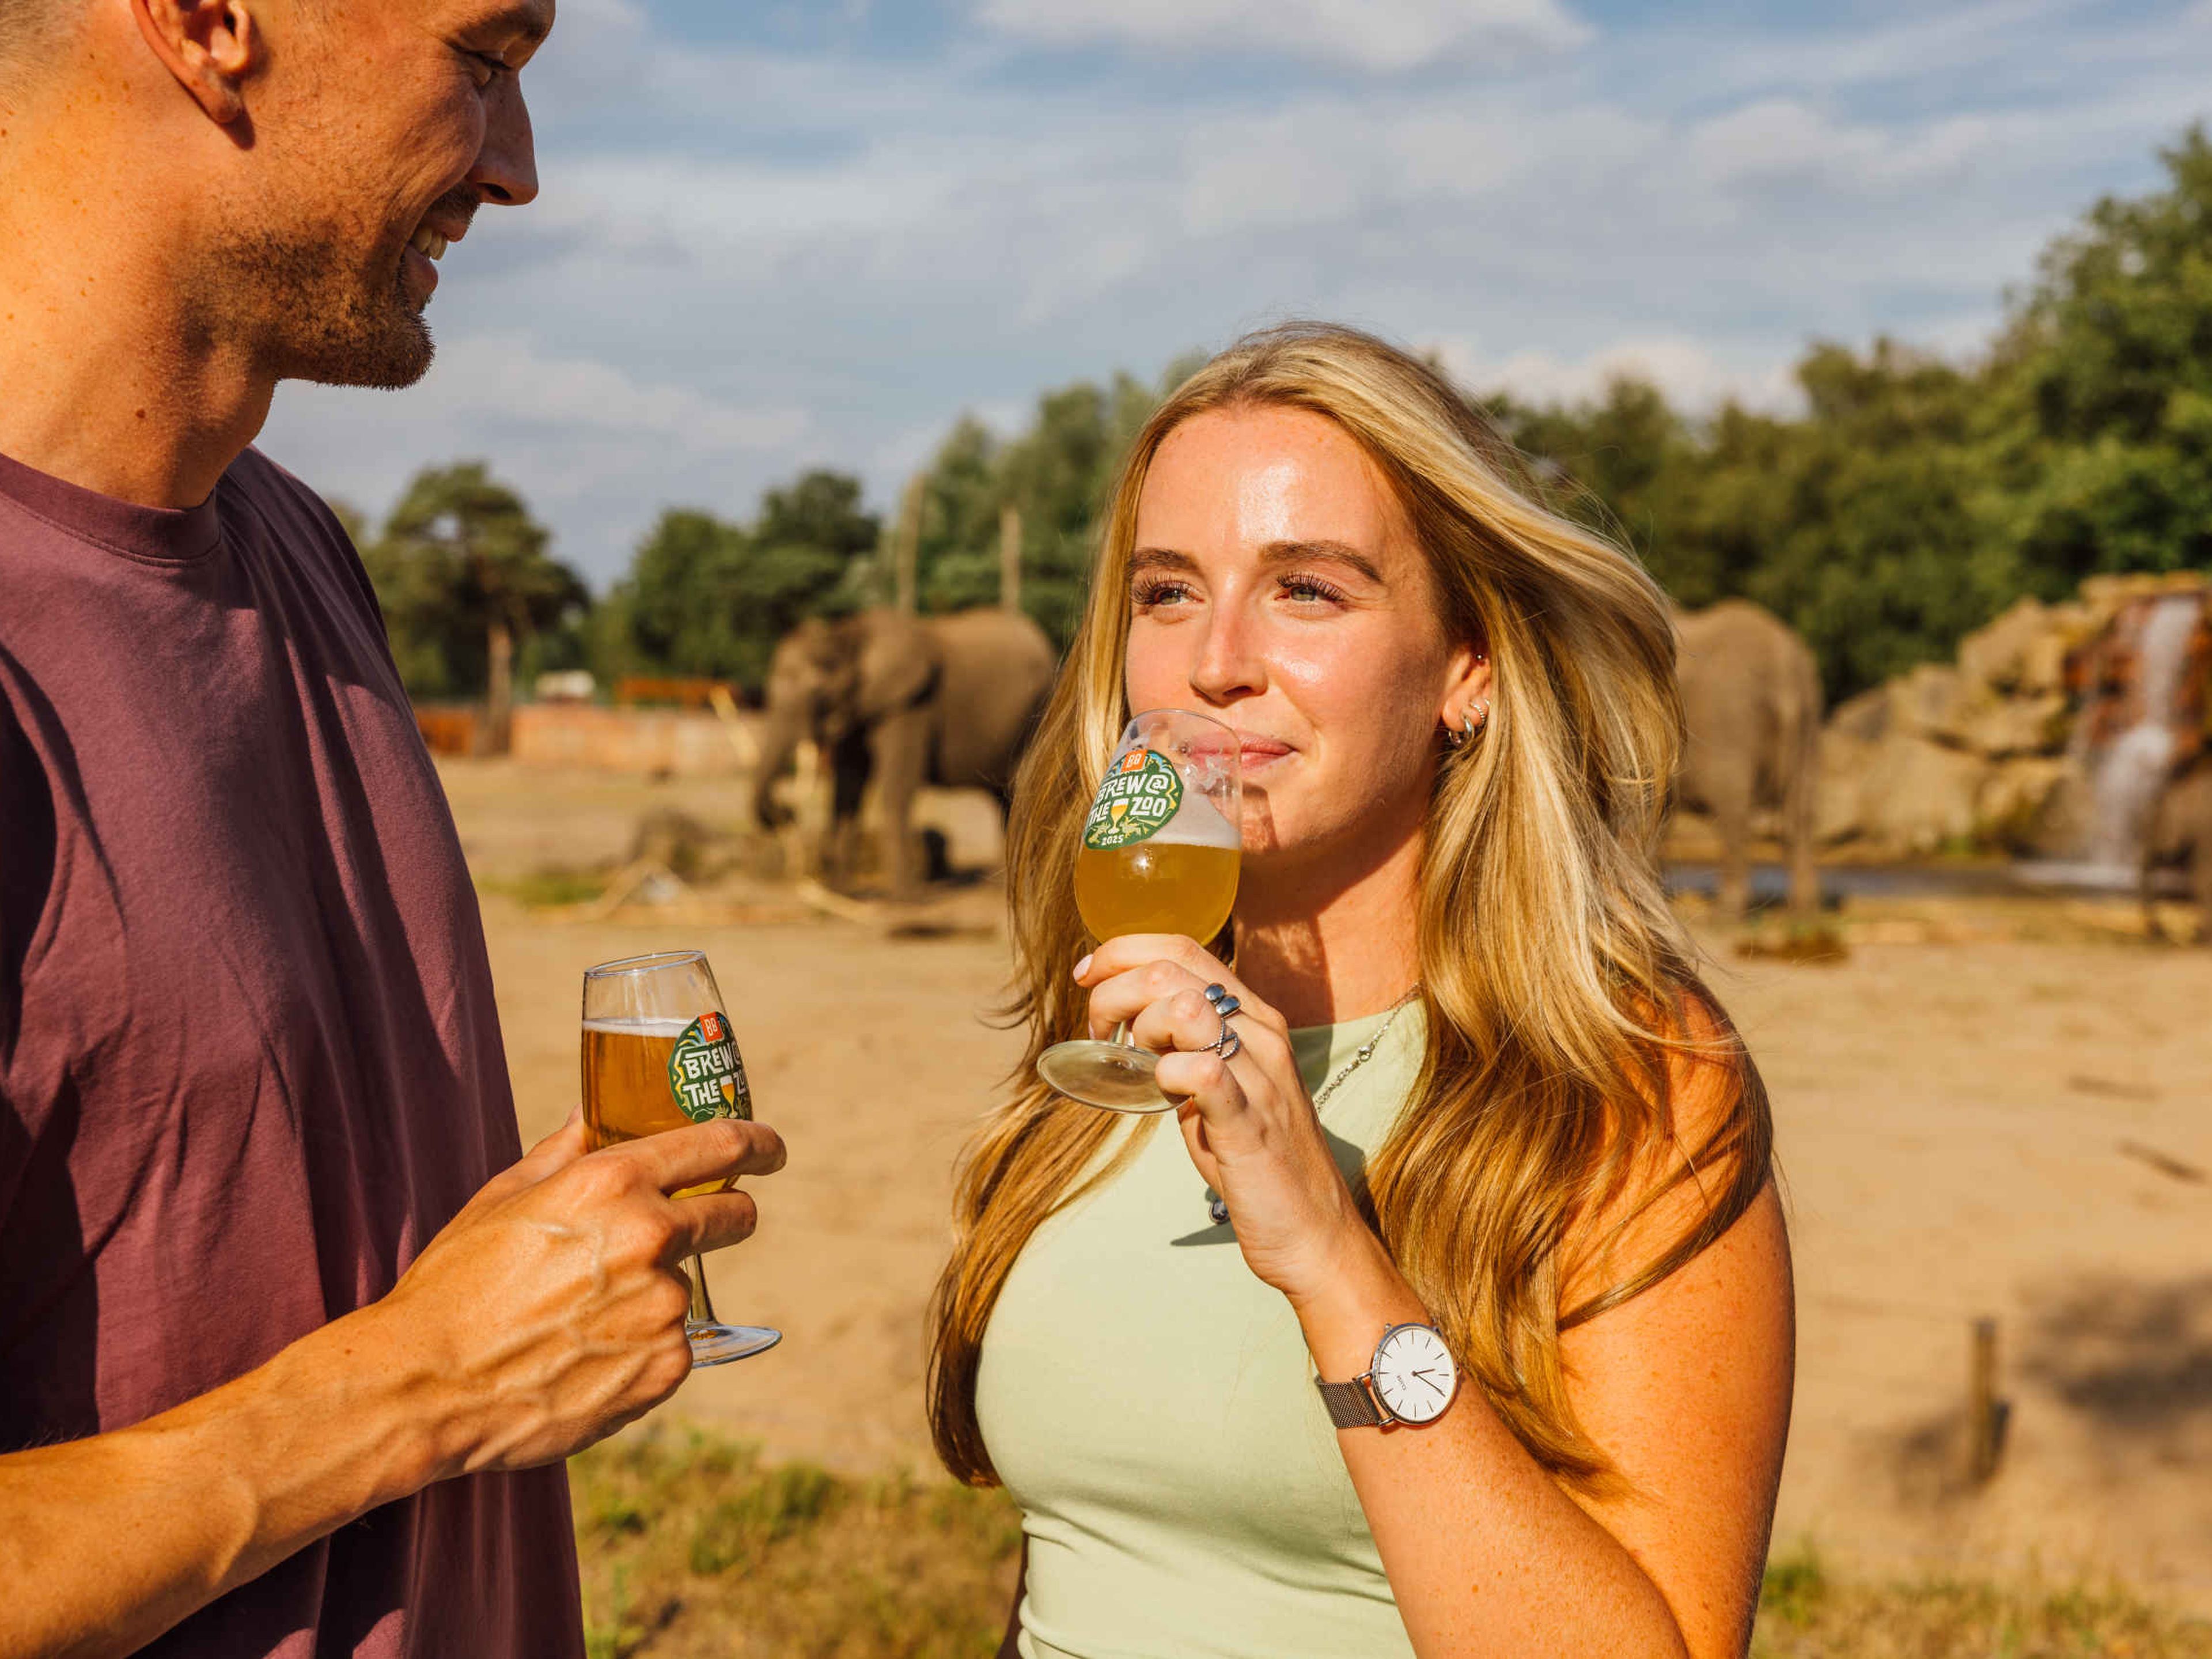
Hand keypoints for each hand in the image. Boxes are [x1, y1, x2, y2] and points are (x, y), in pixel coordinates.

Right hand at [361, 1108, 785, 1476]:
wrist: (426, 1388)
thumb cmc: (455, 1286)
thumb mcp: (504, 1199)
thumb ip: (564, 1151)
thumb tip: (592, 1113)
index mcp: (614, 1183)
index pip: (722, 1146)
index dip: (757, 1143)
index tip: (770, 1149)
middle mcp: (651, 1238)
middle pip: (734, 1216)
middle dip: (726, 1216)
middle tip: (694, 1231)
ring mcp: (665, 1307)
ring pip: (687, 1288)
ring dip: (654, 1297)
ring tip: (581, 1320)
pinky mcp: (666, 1368)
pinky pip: (672, 1345)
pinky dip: (642, 1348)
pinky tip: (585, 1356)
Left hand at [1077, 936, 1371, 1306]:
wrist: (1313, 1232)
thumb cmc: (1256, 1161)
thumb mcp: (1220, 1086)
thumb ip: (1185, 1049)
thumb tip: (1132, 1025)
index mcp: (1253, 1018)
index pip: (1183, 948)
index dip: (1124, 952)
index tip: (1089, 978)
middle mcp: (1262, 1034)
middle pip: (1173, 968)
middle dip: (1115, 991)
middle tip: (1101, 1034)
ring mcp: (1260, 1076)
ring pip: (1185, 1005)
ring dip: (1141, 1027)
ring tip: (1134, 1064)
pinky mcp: (1250, 1122)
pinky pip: (1201, 1071)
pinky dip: (1167, 1075)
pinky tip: (1163, 1096)